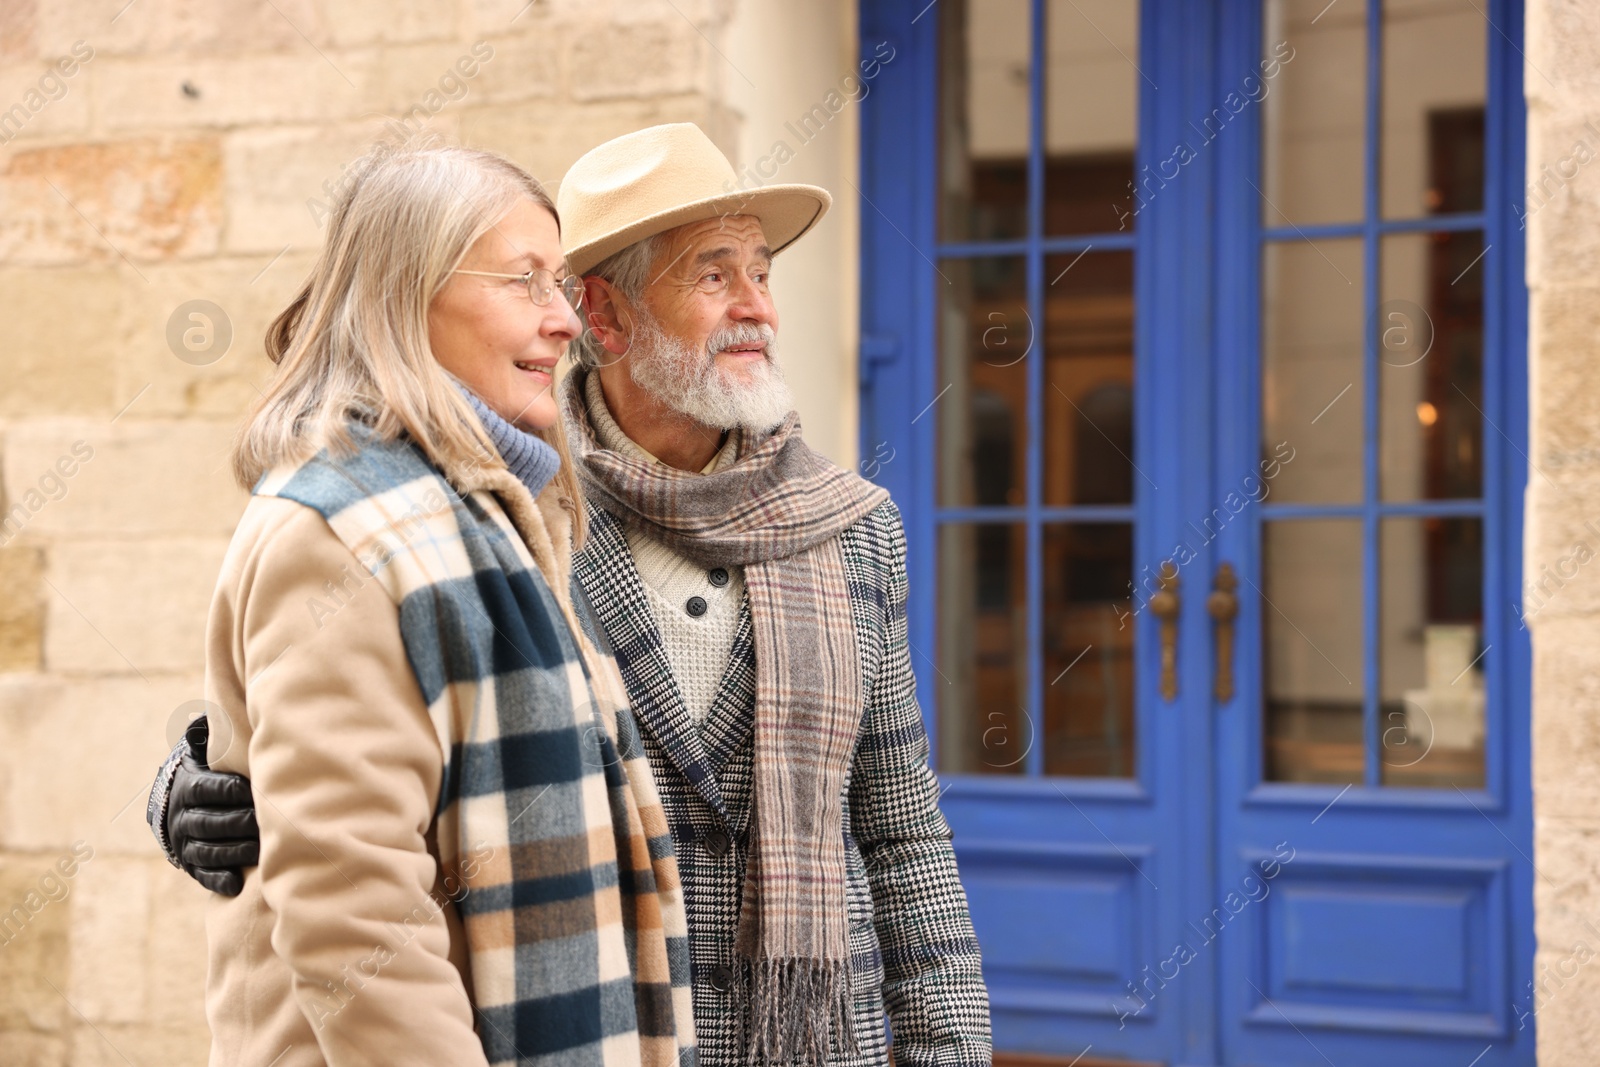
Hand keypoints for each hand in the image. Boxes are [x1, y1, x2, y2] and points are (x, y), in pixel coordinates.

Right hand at [167, 722, 259, 896]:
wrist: (180, 804)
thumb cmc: (214, 772)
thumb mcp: (211, 752)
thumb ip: (223, 740)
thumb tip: (234, 715)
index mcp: (188, 785)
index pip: (206, 789)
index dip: (227, 791)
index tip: (252, 790)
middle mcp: (181, 816)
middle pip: (209, 822)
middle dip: (238, 823)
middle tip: (266, 824)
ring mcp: (183, 842)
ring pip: (207, 849)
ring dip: (234, 852)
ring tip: (261, 852)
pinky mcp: (190, 864)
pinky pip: (202, 874)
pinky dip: (218, 880)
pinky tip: (237, 885)